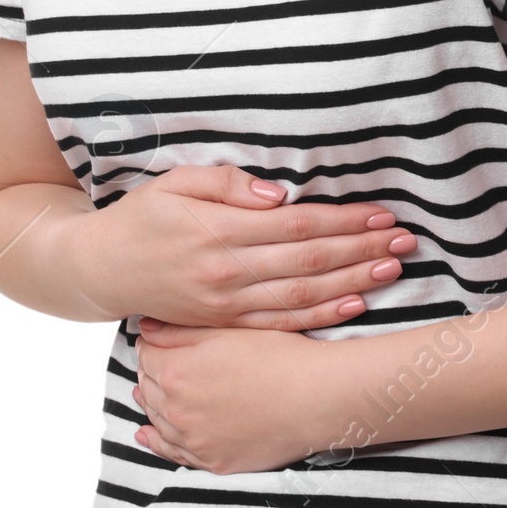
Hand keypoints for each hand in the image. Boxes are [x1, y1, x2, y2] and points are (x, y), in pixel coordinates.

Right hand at [68, 165, 416, 329]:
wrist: (101, 270)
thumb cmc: (142, 217)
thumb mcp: (177, 183)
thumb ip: (229, 185)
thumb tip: (281, 194)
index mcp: (219, 233)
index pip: (298, 227)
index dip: (344, 220)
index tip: (382, 214)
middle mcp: (227, 274)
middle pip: (310, 263)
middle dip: (362, 250)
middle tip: (405, 242)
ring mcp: (227, 305)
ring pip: (303, 297)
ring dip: (353, 282)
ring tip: (392, 270)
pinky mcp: (224, 324)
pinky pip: (281, 323)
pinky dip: (321, 316)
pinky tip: (354, 305)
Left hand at [132, 315, 344, 472]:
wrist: (316, 397)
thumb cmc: (279, 356)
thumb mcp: (228, 330)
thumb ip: (180, 331)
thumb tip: (144, 329)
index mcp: (178, 371)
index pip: (146, 354)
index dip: (152, 344)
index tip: (159, 340)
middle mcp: (178, 410)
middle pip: (148, 387)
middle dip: (152, 372)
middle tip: (161, 361)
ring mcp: (194, 440)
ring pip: (157, 420)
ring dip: (154, 403)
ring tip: (153, 391)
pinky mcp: (213, 462)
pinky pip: (173, 453)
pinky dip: (157, 442)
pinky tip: (148, 434)